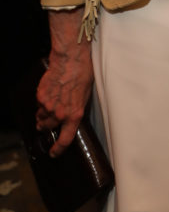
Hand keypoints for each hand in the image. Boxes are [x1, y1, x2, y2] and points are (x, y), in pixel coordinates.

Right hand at [36, 9, 93, 156]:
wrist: (71, 58)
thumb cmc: (83, 74)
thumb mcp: (86, 95)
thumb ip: (77, 110)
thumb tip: (73, 119)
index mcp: (75, 114)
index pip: (65, 139)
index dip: (59, 149)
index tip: (54, 153)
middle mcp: (60, 113)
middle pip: (49, 128)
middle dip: (48, 127)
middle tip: (49, 121)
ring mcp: (49, 105)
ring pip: (41, 117)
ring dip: (43, 115)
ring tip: (50, 105)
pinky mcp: (41, 96)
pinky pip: (39, 104)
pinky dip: (41, 102)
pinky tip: (49, 93)